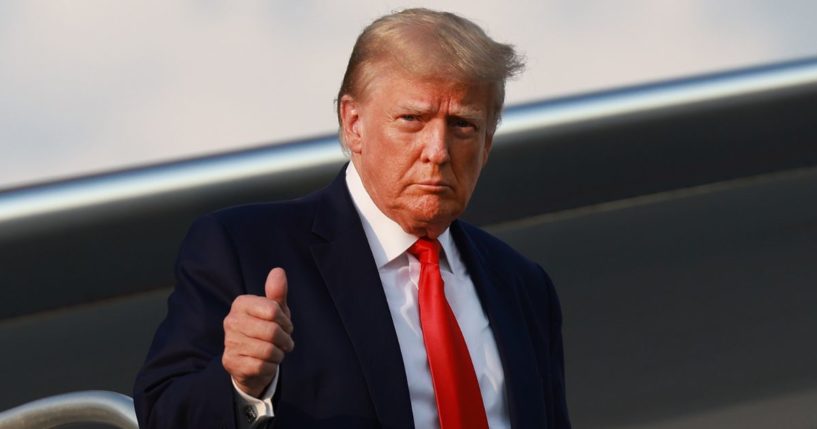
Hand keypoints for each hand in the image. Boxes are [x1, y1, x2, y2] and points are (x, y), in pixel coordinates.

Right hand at [222, 267, 293, 397]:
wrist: (251, 361)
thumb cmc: (266, 331)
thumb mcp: (275, 311)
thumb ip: (277, 292)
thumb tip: (278, 271)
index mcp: (241, 304)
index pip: (273, 310)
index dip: (285, 321)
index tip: (285, 326)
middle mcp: (231, 321)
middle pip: (271, 331)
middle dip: (285, 339)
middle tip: (285, 342)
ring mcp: (229, 342)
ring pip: (268, 350)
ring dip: (279, 353)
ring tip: (276, 352)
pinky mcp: (230, 362)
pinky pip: (262, 366)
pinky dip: (271, 366)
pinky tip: (267, 363)